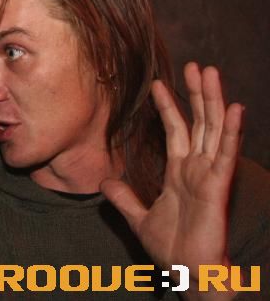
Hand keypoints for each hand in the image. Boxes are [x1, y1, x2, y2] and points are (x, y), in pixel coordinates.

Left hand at [101, 63, 242, 299]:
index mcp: (179, 172)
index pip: (175, 130)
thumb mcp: (139, 217)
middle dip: (196, 94)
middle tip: (196, 65)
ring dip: (213, 100)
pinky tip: (235, 108)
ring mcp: (209, 175)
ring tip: (212, 73)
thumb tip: (104, 182)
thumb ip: (124, 198)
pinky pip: (225, 154)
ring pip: (213, 129)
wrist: (186, 272)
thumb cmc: (172, 247)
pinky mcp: (218, 187)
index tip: (159, 83)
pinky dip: (231, 131)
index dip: (168, 106)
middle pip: (199, 122)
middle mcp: (196, 168)